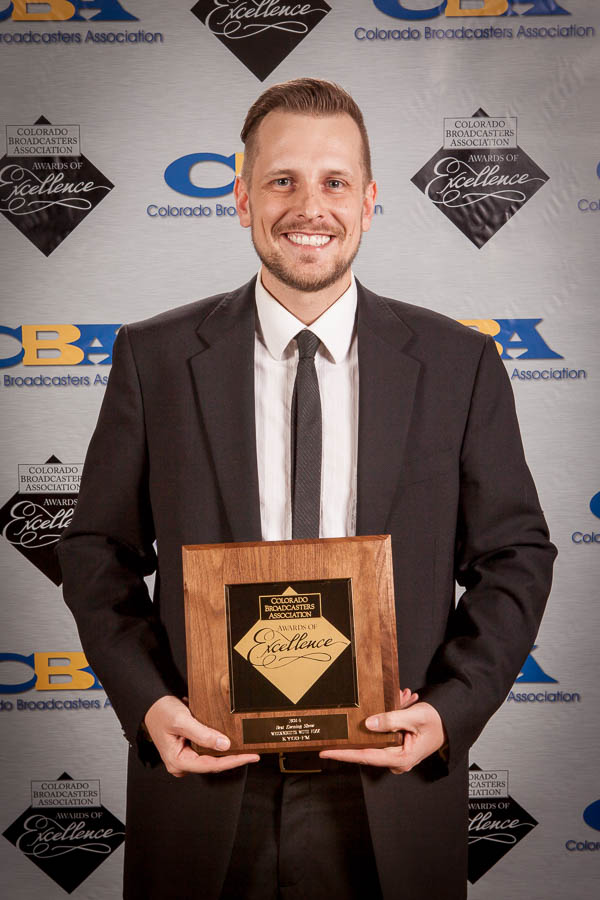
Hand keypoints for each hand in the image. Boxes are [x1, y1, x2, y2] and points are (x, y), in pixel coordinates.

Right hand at [144, 695, 259, 776]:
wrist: (152, 703)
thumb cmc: (161, 712)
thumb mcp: (182, 721)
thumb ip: (203, 734)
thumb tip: (224, 744)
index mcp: (178, 761)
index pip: (212, 765)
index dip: (233, 761)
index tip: (250, 756)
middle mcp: (182, 763)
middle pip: (213, 763)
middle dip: (232, 757)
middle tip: (252, 751)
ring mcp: (185, 757)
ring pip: (211, 757)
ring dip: (226, 751)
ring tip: (244, 746)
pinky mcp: (189, 749)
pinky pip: (207, 749)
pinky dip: (218, 744)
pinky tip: (230, 739)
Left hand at [319, 698, 446, 774]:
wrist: (451, 723)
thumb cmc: (437, 722)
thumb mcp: (415, 717)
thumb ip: (391, 720)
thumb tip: (369, 724)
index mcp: (401, 758)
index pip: (365, 756)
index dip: (343, 753)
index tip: (325, 751)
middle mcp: (397, 761)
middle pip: (370, 744)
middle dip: (370, 722)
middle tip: (391, 702)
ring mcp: (396, 755)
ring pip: (378, 736)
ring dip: (385, 716)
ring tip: (403, 700)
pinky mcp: (397, 747)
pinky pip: (385, 733)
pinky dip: (390, 718)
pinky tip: (401, 703)